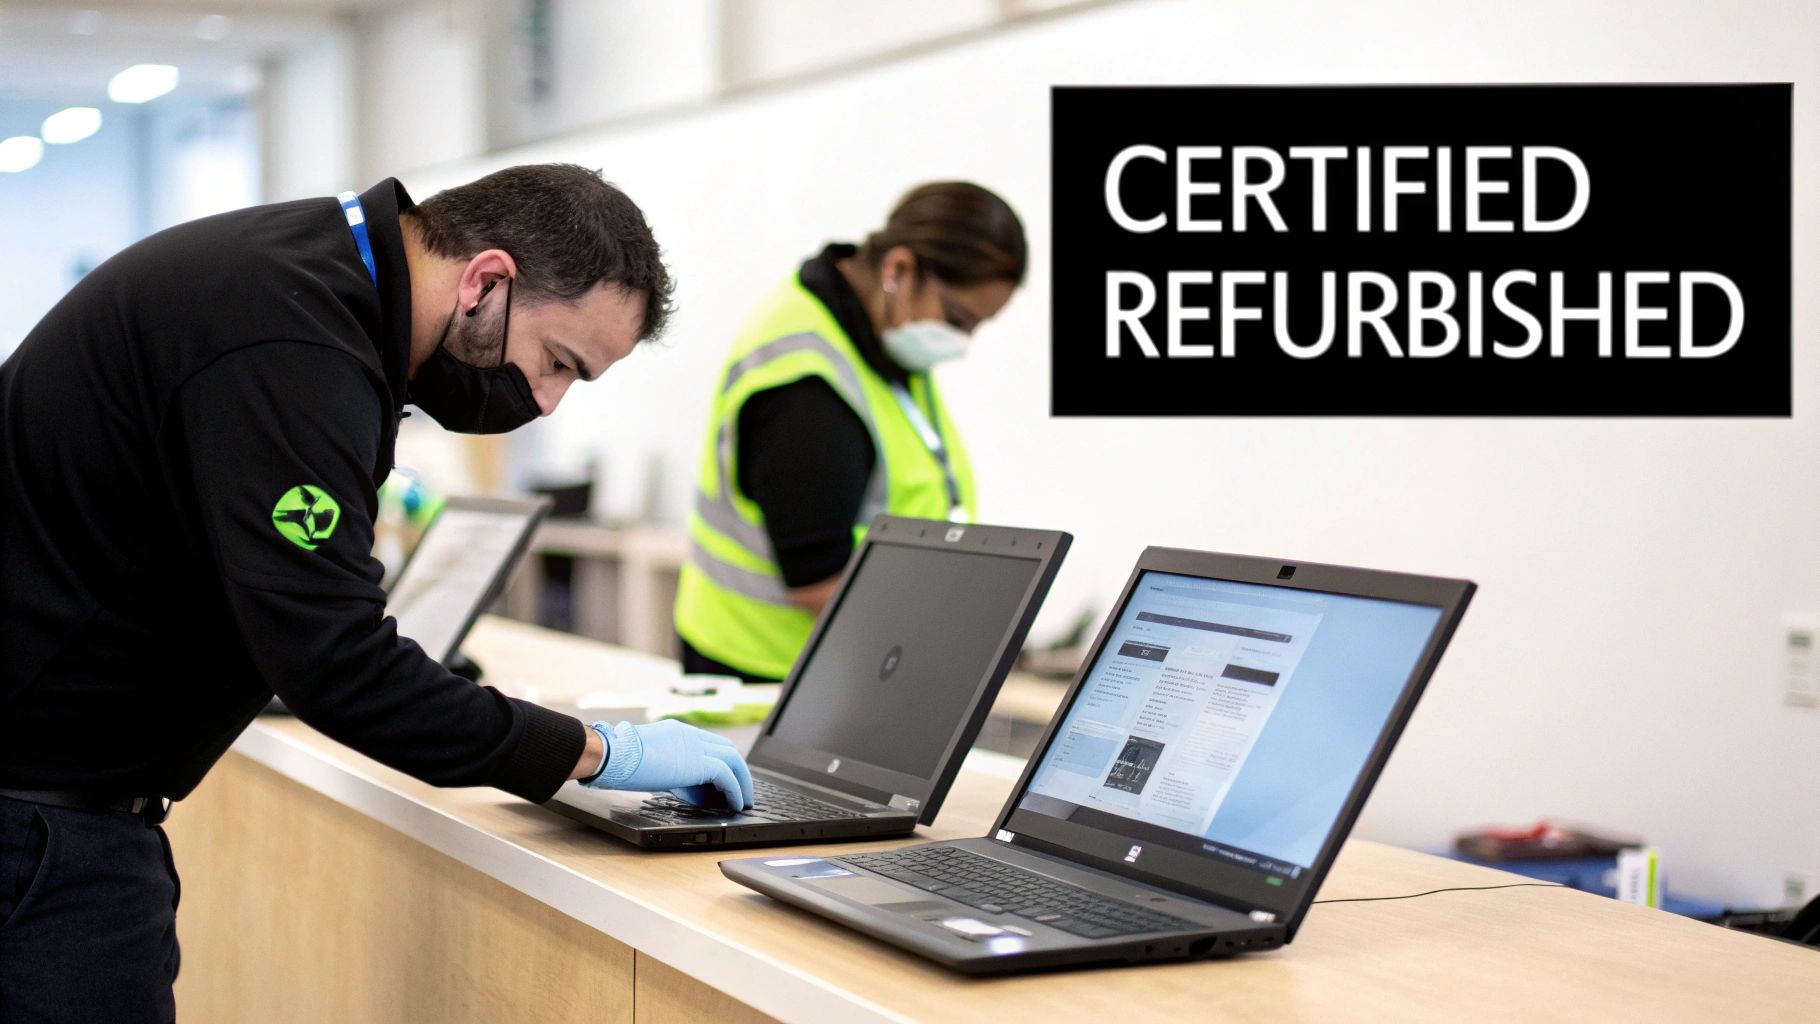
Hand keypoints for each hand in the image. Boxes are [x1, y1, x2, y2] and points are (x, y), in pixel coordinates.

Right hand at [581, 720, 754, 808]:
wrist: (610, 754)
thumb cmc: (619, 761)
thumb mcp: (651, 764)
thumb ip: (673, 773)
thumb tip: (688, 791)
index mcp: (678, 732)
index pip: (710, 744)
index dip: (722, 763)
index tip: (726, 782)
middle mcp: (690, 735)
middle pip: (727, 749)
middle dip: (738, 771)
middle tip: (742, 791)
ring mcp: (695, 745)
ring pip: (734, 759)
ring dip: (743, 781)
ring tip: (744, 800)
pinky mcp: (697, 761)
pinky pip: (727, 775)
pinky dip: (735, 790)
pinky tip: (735, 804)